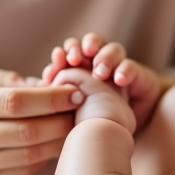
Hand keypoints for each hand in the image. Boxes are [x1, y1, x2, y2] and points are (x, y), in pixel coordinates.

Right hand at [0, 62, 81, 174]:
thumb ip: (6, 79)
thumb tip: (47, 85)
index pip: (16, 102)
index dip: (52, 97)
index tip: (75, 90)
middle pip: (27, 132)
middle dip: (62, 120)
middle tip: (82, 109)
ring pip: (28, 156)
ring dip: (58, 141)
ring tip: (73, 126)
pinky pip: (19, 170)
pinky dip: (41, 157)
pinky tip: (51, 143)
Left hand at [42, 33, 165, 129]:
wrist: (116, 133)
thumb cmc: (86, 121)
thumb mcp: (68, 107)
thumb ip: (56, 93)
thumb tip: (38, 84)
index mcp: (80, 66)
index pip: (72, 50)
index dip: (66, 52)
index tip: (58, 58)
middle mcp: (99, 63)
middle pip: (92, 42)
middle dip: (84, 45)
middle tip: (77, 56)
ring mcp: (118, 67)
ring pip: (113, 49)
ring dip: (104, 56)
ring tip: (99, 71)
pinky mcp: (135, 75)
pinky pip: (131, 66)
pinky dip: (124, 70)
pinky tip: (119, 80)